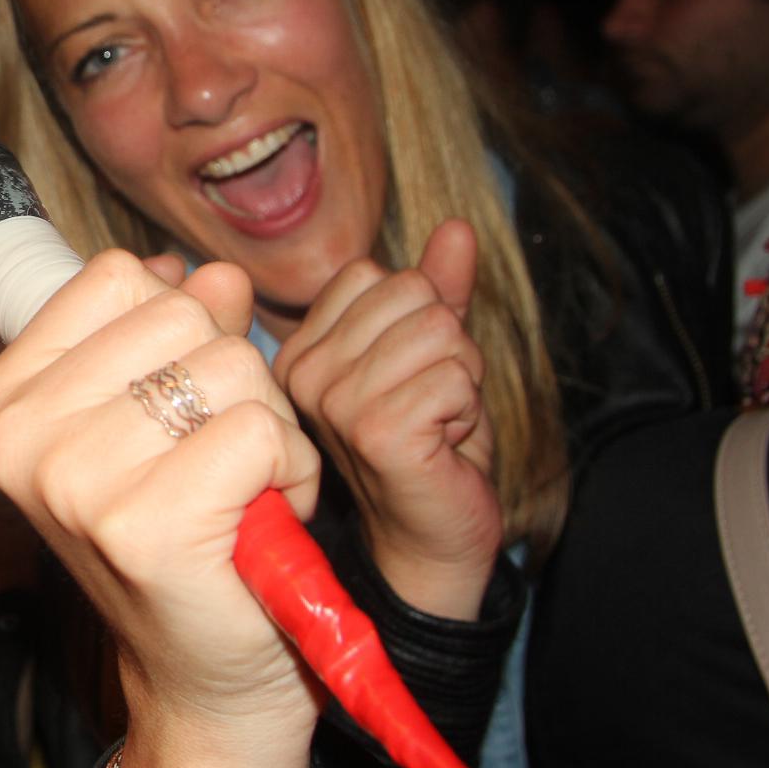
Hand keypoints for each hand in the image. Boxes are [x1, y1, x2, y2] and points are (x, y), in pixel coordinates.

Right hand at [0, 251, 320, 767]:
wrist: (208, 677)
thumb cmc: (192, 535)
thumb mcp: (169, 411)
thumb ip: (184, 329)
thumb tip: (219, 275)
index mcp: (2, 399)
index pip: (119, 278)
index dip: (181, 328)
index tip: (173, 411)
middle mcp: (19, 436)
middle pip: (182, 315)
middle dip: (235, 380)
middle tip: (219, 463)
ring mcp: (73, 482)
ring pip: (230, 367)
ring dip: (269, 429)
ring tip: (240, 494)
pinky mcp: (144, 526)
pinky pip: (259, 429)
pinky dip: (289, 471)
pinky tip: (260, 523)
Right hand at [272, 220, 502, 620]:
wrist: (434, 540)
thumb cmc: (432, 450)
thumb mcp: (436, 358)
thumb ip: (441, 293)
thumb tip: (457, 227)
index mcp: (302, 350)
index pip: (376, 274)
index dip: (419, 319)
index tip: (407, 382)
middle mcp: (302, 371)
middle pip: (411, 294)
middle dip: (448, 348)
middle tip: (428, 409)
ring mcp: (332, 401)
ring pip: (439, 331)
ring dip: (460, 381)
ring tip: (435, 427)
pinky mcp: (373, 430)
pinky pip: (453, 376)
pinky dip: (466, 411)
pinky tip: (441, 447)